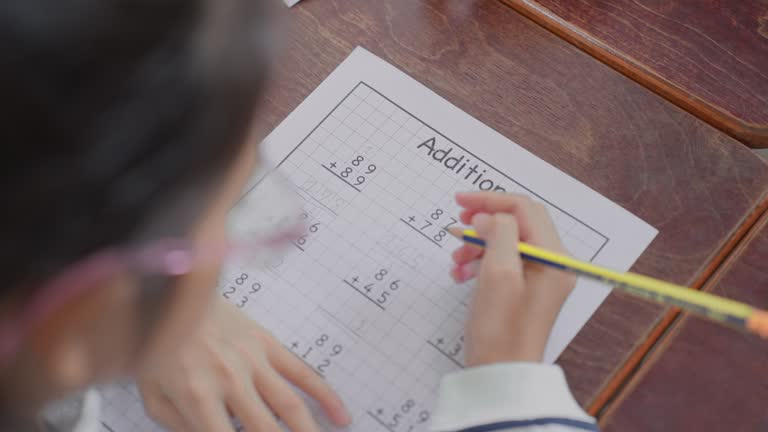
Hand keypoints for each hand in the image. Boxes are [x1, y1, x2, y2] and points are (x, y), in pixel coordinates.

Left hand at [137, 298, 350, 431]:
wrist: (172, 292)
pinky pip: (302, 372)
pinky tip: (340, 415)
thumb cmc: (159, 344)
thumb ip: (181, 428)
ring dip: (309, 430)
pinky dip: (325, 395)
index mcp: (197, 396)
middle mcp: (229, 380)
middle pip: (266, 429)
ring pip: (290, 406)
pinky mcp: (267, 344)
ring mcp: (253, 361)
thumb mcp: (155, 396)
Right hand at [450, 192, 575, 364]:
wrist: (499, 375)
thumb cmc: (501, 330)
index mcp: (554, 258)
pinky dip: (478, 262)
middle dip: (482, 221)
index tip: (460, 201)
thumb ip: (497, 234)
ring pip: (504, 242)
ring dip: (476, 244)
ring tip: (455, 259)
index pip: (525, 210)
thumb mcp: (498, 273)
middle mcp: (551, 265)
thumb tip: (487, 217)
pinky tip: (459, 275)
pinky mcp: (522, 292)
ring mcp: (537, 279)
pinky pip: (500, 263)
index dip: (491, 201)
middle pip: (516, 224)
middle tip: (455, 225)